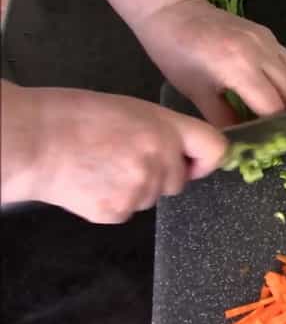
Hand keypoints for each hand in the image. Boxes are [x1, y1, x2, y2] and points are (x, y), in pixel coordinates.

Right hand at [1, 83, 226, 222]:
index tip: (195, 161)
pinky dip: (113, 201)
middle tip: (127, 158)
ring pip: (153, 197)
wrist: (31, 141)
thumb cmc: (74, 116)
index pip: (215, 148)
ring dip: (137, 187)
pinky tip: (90, 182)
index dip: (207, 158)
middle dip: (163, 174)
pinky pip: (127, 210)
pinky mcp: (118, 213)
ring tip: (102, 166)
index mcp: (165, 129)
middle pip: (180, 180)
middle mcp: (161, 161)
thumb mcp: (130, 110)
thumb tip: (182, 155)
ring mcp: (140, 190)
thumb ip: (162, 133)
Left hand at [133, 0, 285, 126]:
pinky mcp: (269, 35)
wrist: (175, 13)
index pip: (272, 106)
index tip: (259, 135)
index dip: (269, 125)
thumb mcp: (197, 94)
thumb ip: (224, 119)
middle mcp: (260, 51)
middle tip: (264, 123)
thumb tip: (243, 139)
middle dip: (281, 113)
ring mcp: (268, 40)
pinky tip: (267, 87)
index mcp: (238, 66)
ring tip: (268, 106)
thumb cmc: (177, 55)